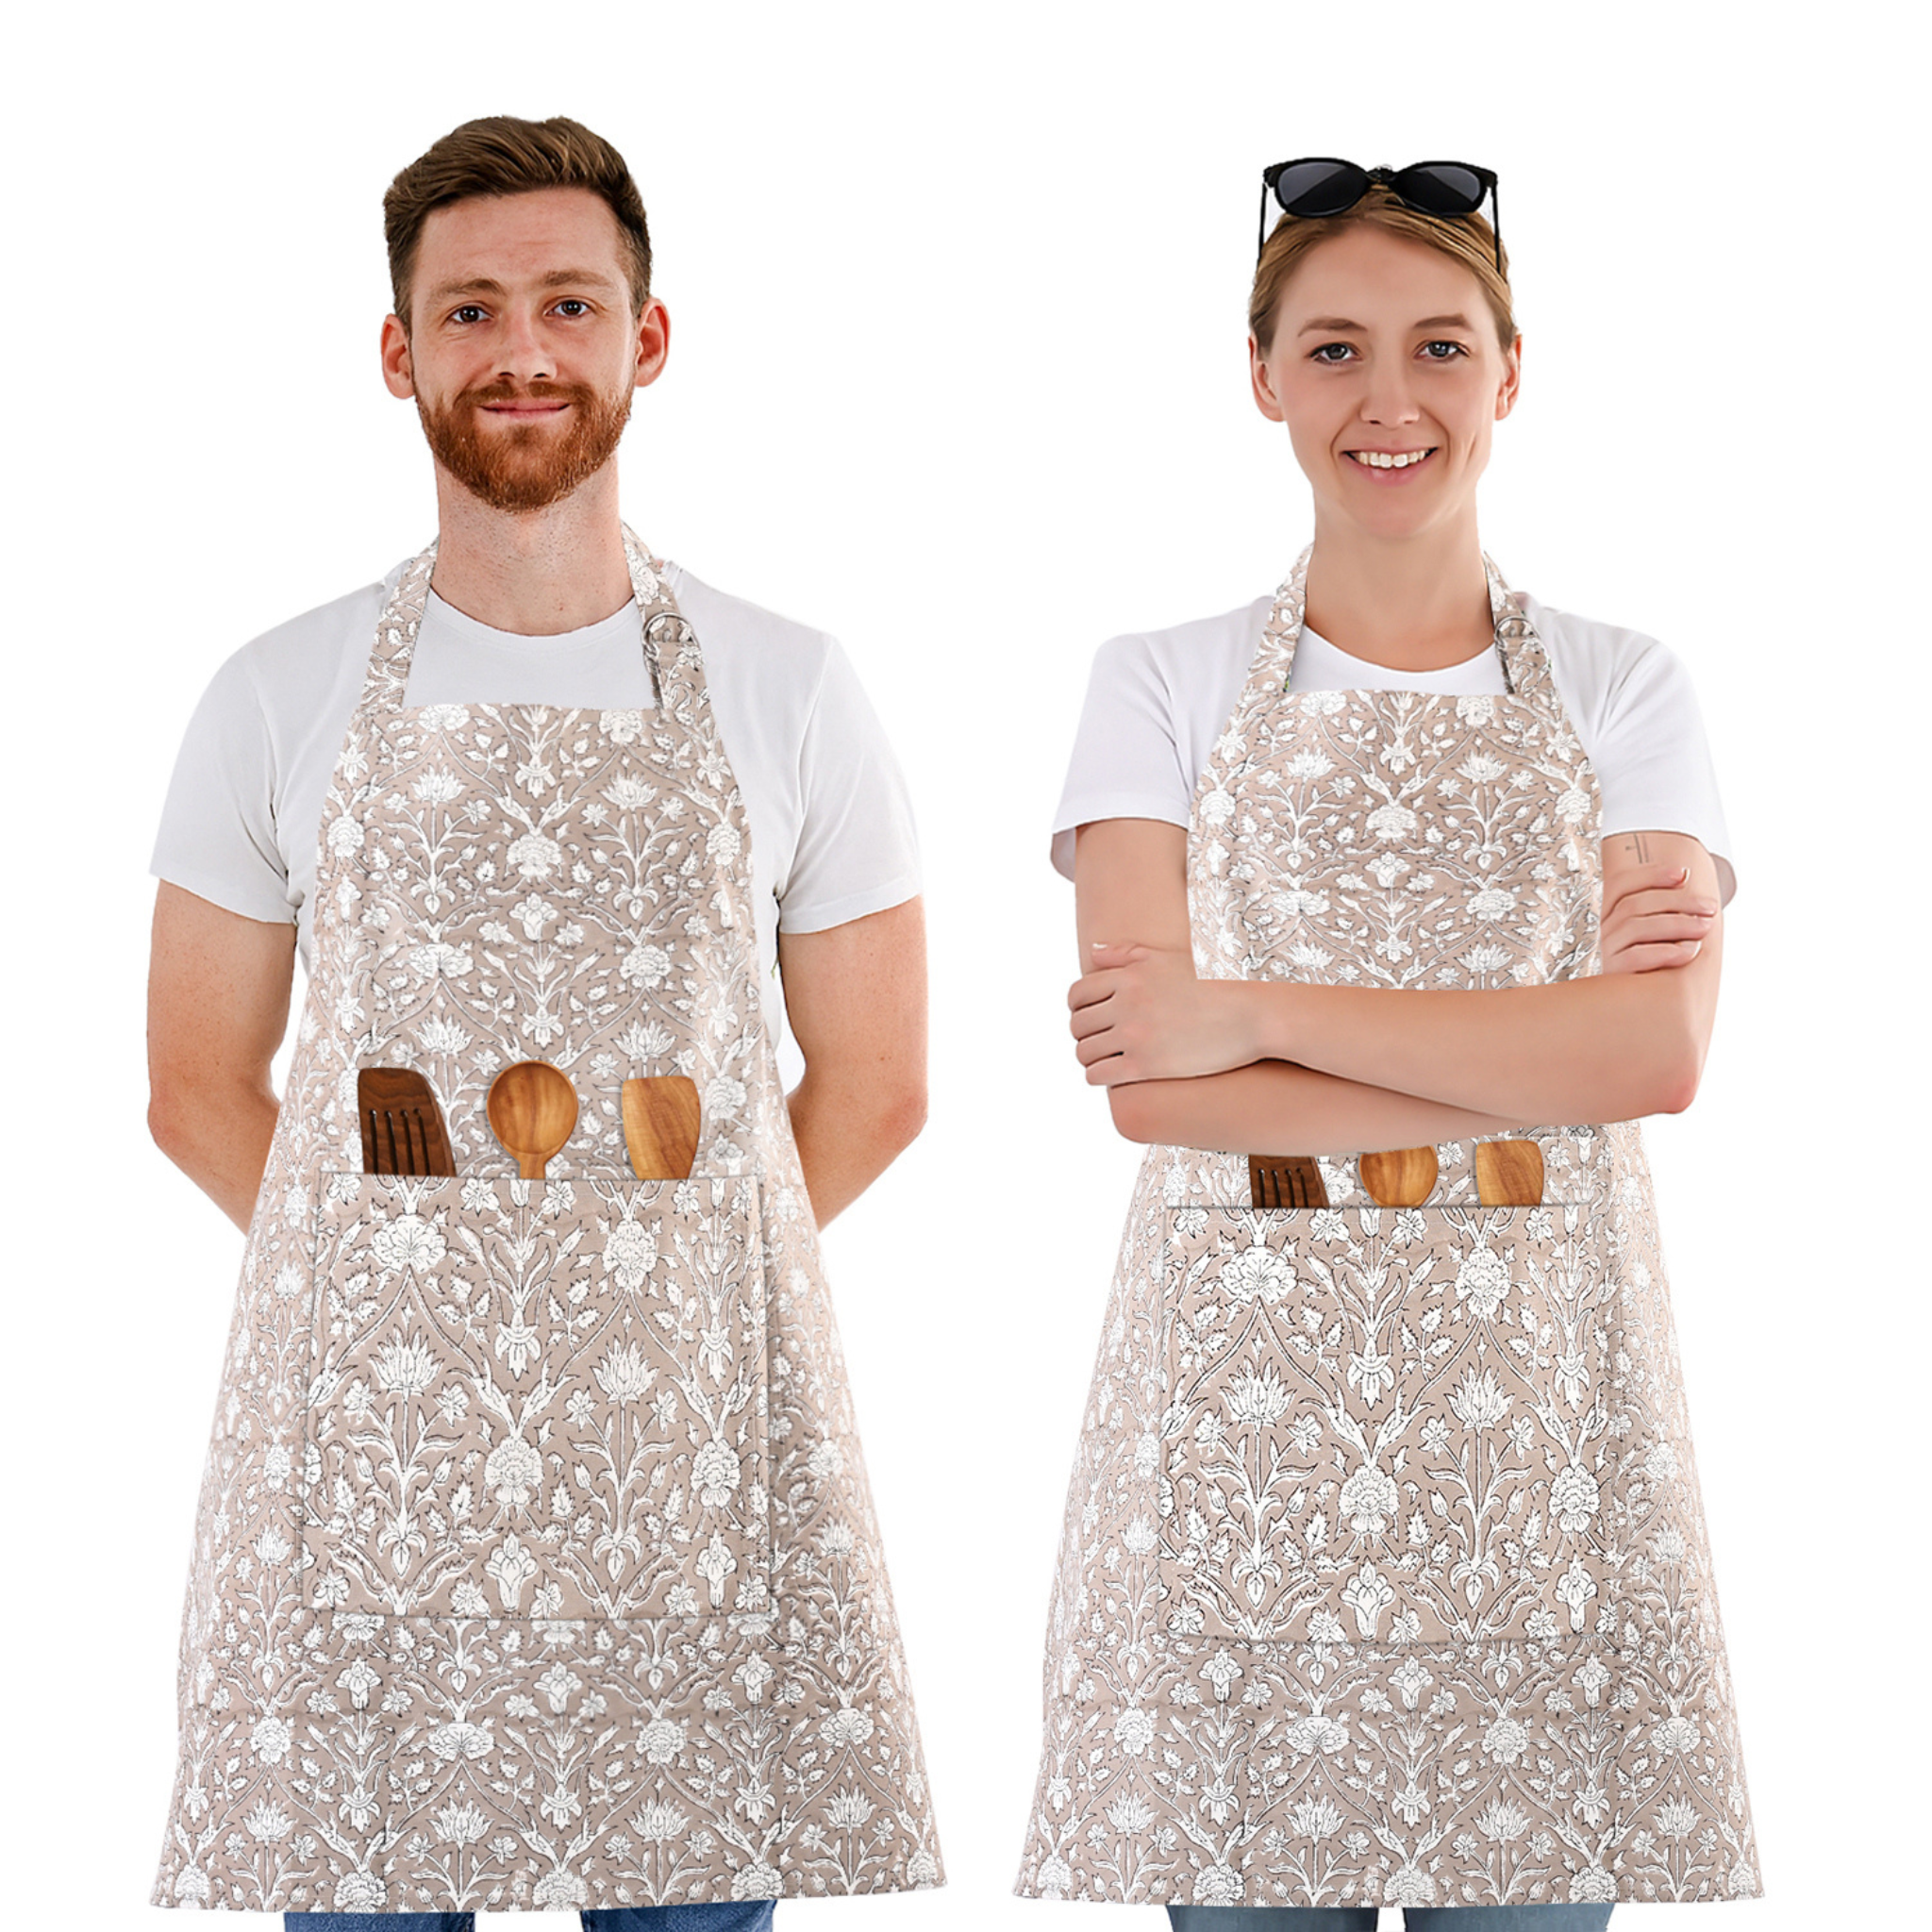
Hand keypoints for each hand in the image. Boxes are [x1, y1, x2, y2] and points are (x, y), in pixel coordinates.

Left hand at [1068, 940, 1264, 1084]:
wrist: (1247, 1017)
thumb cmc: (1208, 987)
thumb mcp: (1166, 960)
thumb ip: (1125, 954)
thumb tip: (1092, 952)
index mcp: (1128, 976)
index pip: (1077, 995)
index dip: (1077, 1009)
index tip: (1089, 1019)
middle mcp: (1127, 1003)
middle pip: (1078, 1024)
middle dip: (1084, 1034)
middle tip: (1099, 1042)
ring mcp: (1135, 1035)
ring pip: (1084, 1052)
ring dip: (1090, 1057)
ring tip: (1105, 1059)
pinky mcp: (1145, 1065)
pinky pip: (1099, 1074)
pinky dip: (1098, 1076)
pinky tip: (1113, 1075)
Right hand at [1599, 862, 1718, 974]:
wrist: (1634, 1011)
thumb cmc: (1651, 967)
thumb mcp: (1655, 937)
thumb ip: (1663, 914)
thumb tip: (1689, 885)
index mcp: (1610, 916)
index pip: (1622, 885)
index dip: (1651, 875)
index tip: (1684, 874)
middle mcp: (1603, 931)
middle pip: (1636, 903)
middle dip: (1678, 901)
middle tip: (1710, 907)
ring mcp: (1605, 952)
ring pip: (1637, 925)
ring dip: (1677, 923)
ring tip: (1705, 928)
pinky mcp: (1614, 975)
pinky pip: (1637, 957)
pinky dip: (1667, 951)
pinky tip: (1689, 952)